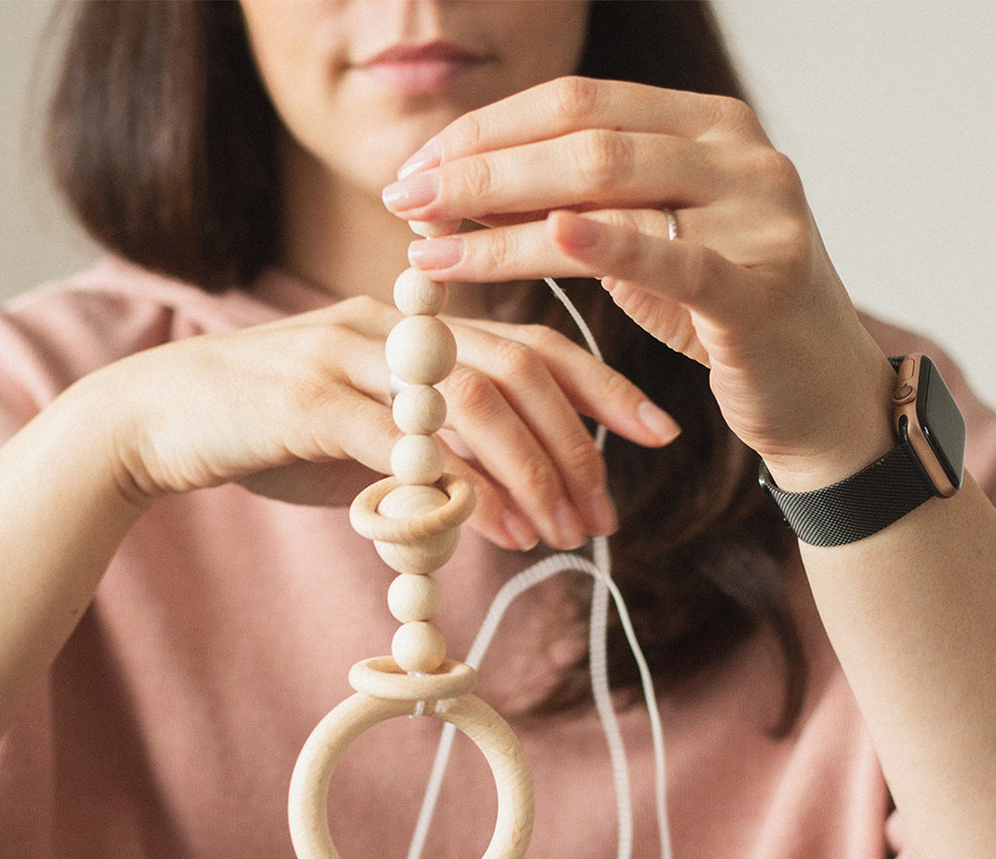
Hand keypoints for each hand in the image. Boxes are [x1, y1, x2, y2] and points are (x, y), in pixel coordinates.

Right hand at [89, 295, 676, 549]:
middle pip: (514, 368)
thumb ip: (424, 455)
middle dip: (575, 445)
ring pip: (472, 399)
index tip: (655, 432)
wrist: (153, 420)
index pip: (525, 341)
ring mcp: (349, 356)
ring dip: (529, 470)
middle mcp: (390, 328)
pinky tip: (490, 529)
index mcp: (411, 328)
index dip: (599, 384)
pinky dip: (457, 486)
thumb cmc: (261, 431)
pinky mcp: (309, 401)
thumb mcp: (358, 440)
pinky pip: (405, 441)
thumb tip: (488, 502)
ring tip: (556, 534)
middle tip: (604, 516)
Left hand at [382, 77, 895, 489]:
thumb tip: (470, 195)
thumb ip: (580, 212)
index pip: (578, 102)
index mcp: (706, 127)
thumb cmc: (725, 319)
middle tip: (403, 199)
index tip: (416, 168)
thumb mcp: (648, 254)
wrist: (818, 394)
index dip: (488, 130)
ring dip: (505, 213)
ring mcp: (756, 212)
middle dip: (479, 167)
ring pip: (611, 187)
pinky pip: (673, 258)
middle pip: (583, 137)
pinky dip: (607, 244)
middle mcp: (736, 152)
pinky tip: (548, 235)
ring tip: (429, 242)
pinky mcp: (760, 285)